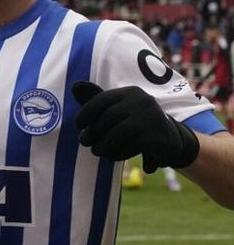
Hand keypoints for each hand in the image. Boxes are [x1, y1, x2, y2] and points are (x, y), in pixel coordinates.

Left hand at [73, 81, 198, 172]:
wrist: (169, 137)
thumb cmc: (135, 120)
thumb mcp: (119, 108)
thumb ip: (97, 99)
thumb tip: (75, 87)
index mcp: (130, 92)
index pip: (103, 99)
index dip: (87, 112)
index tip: (77, 125)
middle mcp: (142, 101)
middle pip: (109, 117)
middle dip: (93, 131)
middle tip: (84, 142)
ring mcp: (151, 119)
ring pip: (118, 133)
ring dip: (102, 145)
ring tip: (96, 151)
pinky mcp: (156, 137)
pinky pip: (130, 147)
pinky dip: (117, 153)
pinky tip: (111, 157)